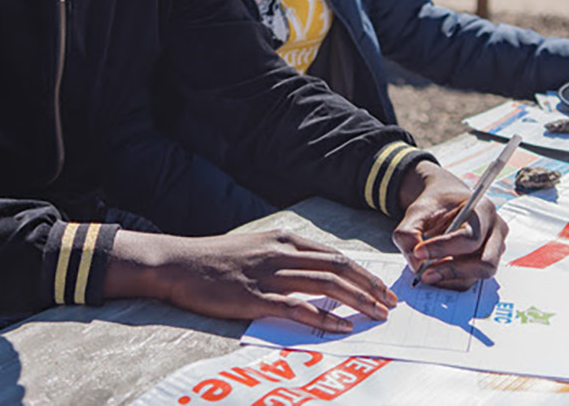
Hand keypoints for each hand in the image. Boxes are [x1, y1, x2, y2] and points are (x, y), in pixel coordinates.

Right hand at [108, 230, 396, 333]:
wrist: (177, 263)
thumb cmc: (217, 259)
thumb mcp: (259, 247)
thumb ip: (288, 257)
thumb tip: (319, 272)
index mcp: (287, 240)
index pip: (336, 256)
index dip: (364, 272)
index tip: (383, 288)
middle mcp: (283, 253)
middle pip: (338, 268)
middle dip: (370, 286)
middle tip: (391, 304)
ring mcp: (269, 275)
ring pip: (325, 285)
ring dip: (357, 300)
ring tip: (377, 314)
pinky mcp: (254, 298)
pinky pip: (297, 308)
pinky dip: (324, 318)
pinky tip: (343, 327)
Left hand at [395, 161, 508, 289]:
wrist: (446, 202)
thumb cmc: (436, 203)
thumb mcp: (417, 211)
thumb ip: (409, 233)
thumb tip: (416, 265)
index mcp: (483, 209)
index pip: (469, 237)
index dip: (443, 248)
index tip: (418, 252)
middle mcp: (496, 229)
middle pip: (484, 263)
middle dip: (452, 271)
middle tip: (424, 274)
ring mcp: (496, 247)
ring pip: (479, 275)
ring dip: (452, 278)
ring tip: (428, 273)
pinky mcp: (488, 261)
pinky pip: (472, 279)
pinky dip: (452, 280)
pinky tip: (436, 272)